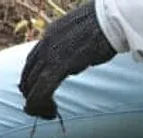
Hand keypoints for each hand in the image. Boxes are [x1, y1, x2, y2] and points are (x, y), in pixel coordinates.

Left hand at [18, 1, 116, 118]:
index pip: (30, 62)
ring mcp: (49, 54)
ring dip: (35, 104)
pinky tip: (51, 112)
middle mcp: (45, 43)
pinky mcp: (58, 66)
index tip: (34, 92)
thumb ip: (71, 48)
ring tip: (46, 113)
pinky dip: (41, 106)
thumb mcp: (82, 35)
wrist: (115, 18)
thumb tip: (73, 63)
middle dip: (30, 95)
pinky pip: (41, 92)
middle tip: (38, 108)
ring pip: (30, 87)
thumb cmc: (108, 26)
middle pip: (27, 76)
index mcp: (50, 35)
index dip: (29, 81)